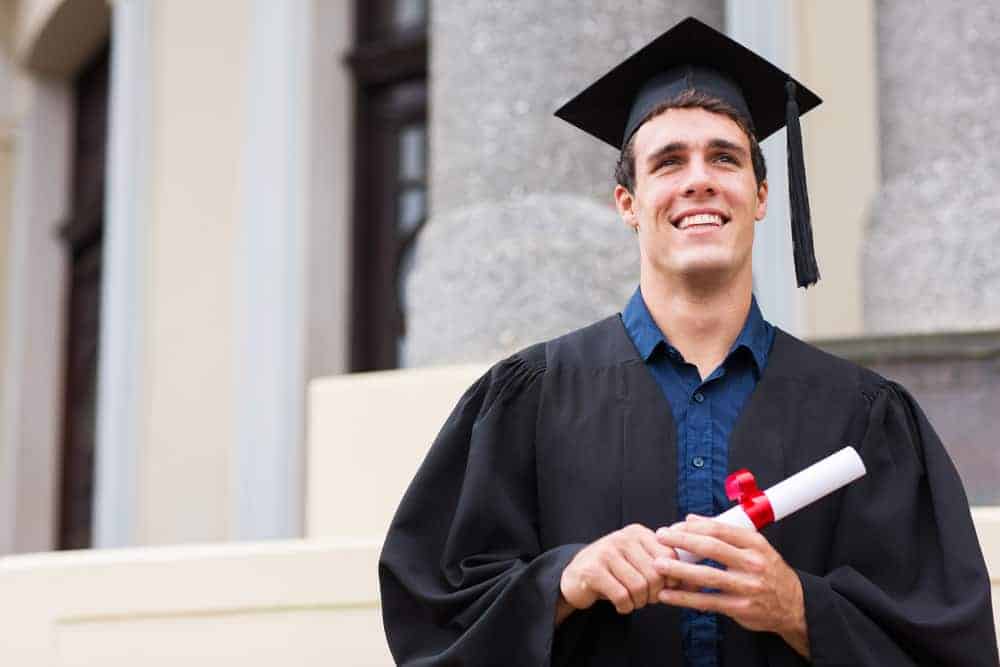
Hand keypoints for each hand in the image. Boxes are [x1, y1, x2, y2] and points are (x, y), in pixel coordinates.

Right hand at [557, 524, 678, 622]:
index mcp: (637, 533)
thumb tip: (696, 582)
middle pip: (655, 574)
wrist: (576, 577)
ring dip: (639, 602)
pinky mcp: (592, 570)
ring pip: (639, 587)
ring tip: (632, 600)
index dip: (670, 579)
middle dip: (654, 594)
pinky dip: (625, 607)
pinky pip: (622, 595)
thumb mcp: (640, 563)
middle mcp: (622, 537)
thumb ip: (666, 569)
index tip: (662, 588)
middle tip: (645, 598)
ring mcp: (605, 552)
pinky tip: (620, 604)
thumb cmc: (615, 572)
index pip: (669, 557)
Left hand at [652, 515, 809, 657]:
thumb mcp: (756, 547)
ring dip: (679, 569)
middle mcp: (752, 563)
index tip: (675, 526)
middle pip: (711, 548)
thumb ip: (725, 533)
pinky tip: (668, 594)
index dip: (694, 526)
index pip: (720, 529)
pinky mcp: (739, 608)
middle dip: (682, 541)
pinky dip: (685, 598)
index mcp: (755, 544)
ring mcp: (746, 586)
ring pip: (707, 575)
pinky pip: (707, 601)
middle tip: (661, 537)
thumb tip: (692, 519)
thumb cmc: (769, 572)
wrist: (794, 605)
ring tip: (659, 565)